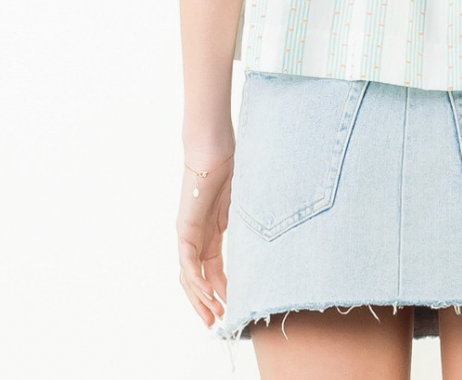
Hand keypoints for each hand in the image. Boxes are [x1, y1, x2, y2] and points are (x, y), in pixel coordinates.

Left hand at [177, 147, 233, 327]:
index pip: (214, 269)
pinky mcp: (184, 229)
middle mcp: (198, 237)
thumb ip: (247, 225)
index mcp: (212, 232)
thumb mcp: (243, 205)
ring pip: (190, 277)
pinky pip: (188, 264)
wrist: (214, 147)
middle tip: (219, 323)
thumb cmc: (231, 167)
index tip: (235, 307)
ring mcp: (189, 234)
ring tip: (213, 317)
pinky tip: (208, 295)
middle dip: (209, 302)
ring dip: (201, 299)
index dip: (223, 290)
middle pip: (199, 279)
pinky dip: (197, 282)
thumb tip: (267, 241)